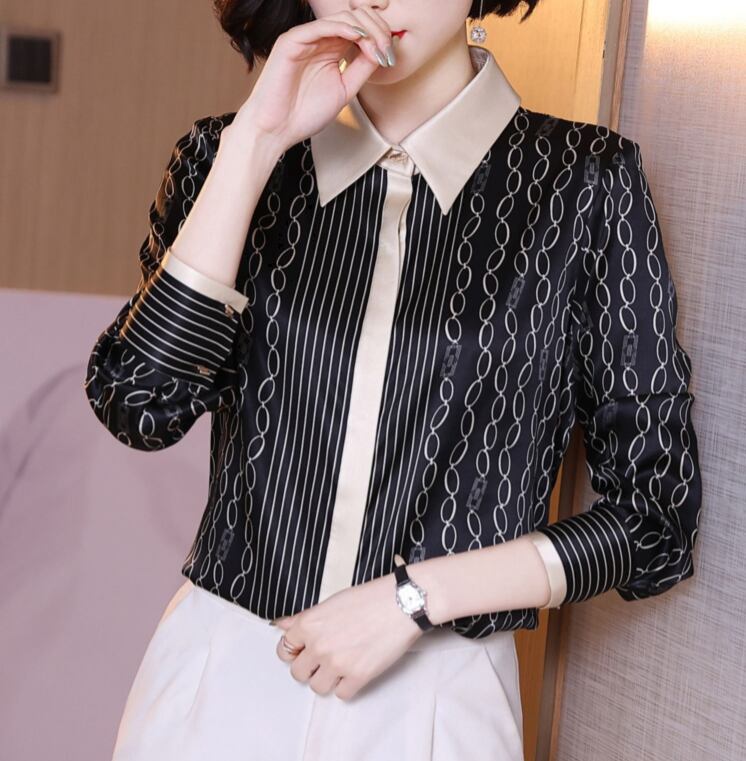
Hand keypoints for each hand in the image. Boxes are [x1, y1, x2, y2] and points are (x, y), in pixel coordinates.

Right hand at [229, 9, 396, 155]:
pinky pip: (322, 26)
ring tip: (376, 48)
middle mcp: (319, 40)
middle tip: (387, 50)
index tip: (391, 57)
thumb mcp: (344, 89)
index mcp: (331, 49)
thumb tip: (382, 51)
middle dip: (377, 31)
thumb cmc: (304, 114)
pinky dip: (344, 28)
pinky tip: (359, 38)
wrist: (276, 129)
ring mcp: (306, 38)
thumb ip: (361, 69)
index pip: (361, 30)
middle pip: (356, 18)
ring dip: (366, 29)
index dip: (380, 38)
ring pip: (342, 17)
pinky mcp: (292, 40)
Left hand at [272, 571, 423, 700]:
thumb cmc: (370, 598)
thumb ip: (306, 618)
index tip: (304, 650)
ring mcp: (337, 663)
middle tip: (324, 658)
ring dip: (327, 678)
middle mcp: (318, 645)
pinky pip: (341, 694)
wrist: (401, 603)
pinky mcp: (357, 676)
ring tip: (341, 664)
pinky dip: (348, 685)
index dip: (295, 650)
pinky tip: (356, 669)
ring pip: (317, 687)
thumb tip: (282, 625)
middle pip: (298, 673)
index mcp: (309, 624)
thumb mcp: (331, 602)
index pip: (284, 649)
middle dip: (310, 667)